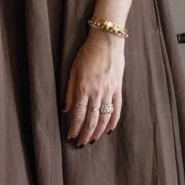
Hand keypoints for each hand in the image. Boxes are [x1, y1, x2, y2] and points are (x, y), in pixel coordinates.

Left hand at [64, 31, 124, 145]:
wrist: (107, 40)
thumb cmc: (87, 53)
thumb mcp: (73, 70)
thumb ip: (69, 90)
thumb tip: (65, 109)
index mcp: (83, 88)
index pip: (78, 114)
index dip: (74, 128)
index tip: (70, 136)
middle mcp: (97, 92)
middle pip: (91, 119)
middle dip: (85, 134)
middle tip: (81, 144)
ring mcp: (109, 91)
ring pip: (104, 117)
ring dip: (98, 131)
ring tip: (93, 139)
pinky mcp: (118, 88)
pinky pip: (117, 108)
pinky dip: (113, 121)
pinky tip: (109, 129)